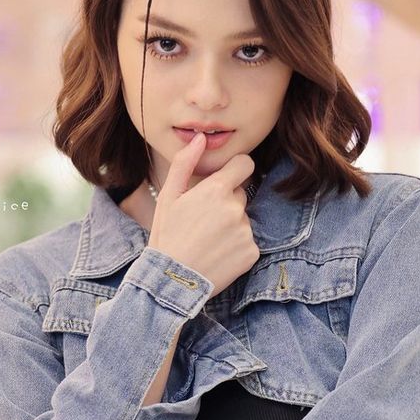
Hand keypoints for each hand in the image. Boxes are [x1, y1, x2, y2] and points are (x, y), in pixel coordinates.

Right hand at [147, 130, 259, 297]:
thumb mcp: (168, 197)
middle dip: (226, 203)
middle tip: (203, 223)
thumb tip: (200, 138)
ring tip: (208, 242)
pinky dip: (236, 248)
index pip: (245, 165)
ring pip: (243, 220)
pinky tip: (217, 255)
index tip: (226, 180)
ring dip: (231, 227)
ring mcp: (245, 231)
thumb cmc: (167, 236)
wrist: (171, 280)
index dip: (235, 170)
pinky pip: (248, 242)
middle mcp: (235, 208)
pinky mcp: (251, 252)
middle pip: (240, 195)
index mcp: (216, 190)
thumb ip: (184, 163)